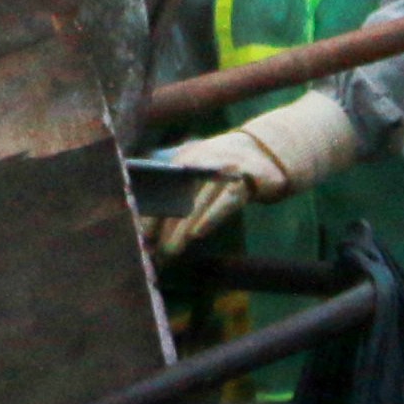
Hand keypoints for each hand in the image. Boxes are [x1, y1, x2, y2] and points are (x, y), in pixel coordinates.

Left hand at [146, 93, 360, 257]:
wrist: (264, 153)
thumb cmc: (220, 169)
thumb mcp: (195, 170)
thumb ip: (174, 188)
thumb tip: (144, 220)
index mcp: (184, 159)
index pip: (161, 188)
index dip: (149, 212)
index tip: (139, 235)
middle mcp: (202, 160)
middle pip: (177, 196)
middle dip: (163, 226)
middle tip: (152, 250)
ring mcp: (224, 169)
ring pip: (198, 202)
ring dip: (183, 228)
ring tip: (171, 249)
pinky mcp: (245, 180)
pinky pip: (225, 202)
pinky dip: (211, 218)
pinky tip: (198, 234)